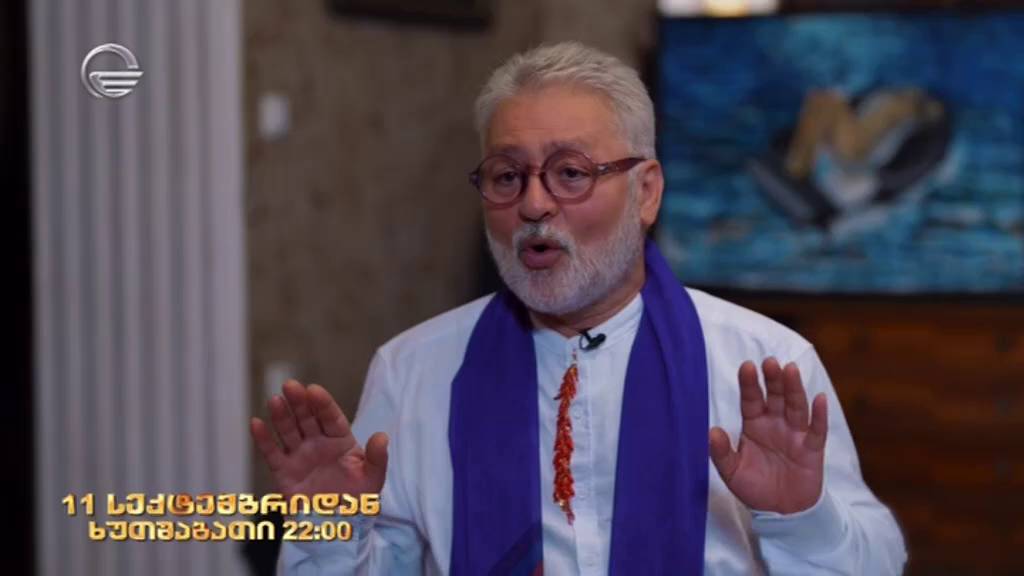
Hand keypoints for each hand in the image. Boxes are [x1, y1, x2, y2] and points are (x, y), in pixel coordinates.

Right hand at [250, 379, 388, 498]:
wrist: (338, 527)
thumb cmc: (358, 499)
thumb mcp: (373, 479)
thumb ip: (377, 458)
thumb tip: (382, 437)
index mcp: (340, 441)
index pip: (331, 418)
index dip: (322, 404)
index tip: (314, 390)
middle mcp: (318, 444)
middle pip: (307, 419)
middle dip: (299, 402)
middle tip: (290, 386)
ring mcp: (300, 456)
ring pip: (288, 431)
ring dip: (281, 416)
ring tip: (275, 400)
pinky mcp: (284, 472)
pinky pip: (272, 453)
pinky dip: (263, 439)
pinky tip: (256, 423)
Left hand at [709, 357, 826, 514]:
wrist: (780, 513)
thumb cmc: (754, 487)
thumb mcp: (731, 472)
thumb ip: (721, 453)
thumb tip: (712, 432)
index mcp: (754, 423)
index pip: (751, 398)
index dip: (749, 383)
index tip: (747, 366)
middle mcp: (775, 423)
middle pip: (775, 396)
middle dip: (773, 379)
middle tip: (770, 362)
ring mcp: (795, 433)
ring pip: (796, 406)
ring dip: (794, 389)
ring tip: (790, 370)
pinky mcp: (812, 449)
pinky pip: (817, 429)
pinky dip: (820, 415)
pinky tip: (820, 398)